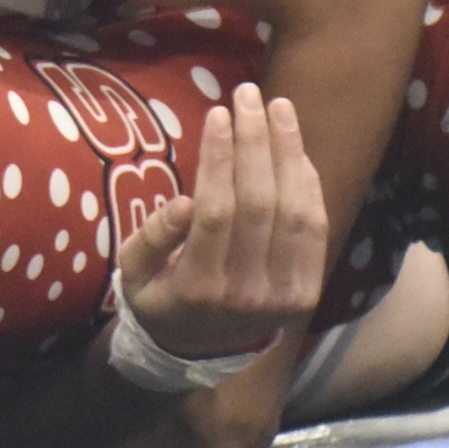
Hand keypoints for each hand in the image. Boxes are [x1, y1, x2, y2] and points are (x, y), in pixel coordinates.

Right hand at [113, 83, 328, 361]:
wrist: (202, 353)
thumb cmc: (161, 298)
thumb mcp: (133, 275)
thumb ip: (151, 239)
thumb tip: (183, 203)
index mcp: (199, 287)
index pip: (217, 210)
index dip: (220, 157)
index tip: (219, 113)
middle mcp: (246, 293)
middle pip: (260, 203)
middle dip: (256, 141)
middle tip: (249, 94)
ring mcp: (283, 294)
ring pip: (294, 211)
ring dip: (289, 151)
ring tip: (279, 107)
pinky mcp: (307, 291)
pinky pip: (315, 228)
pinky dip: (308, 183)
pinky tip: (295, 148)